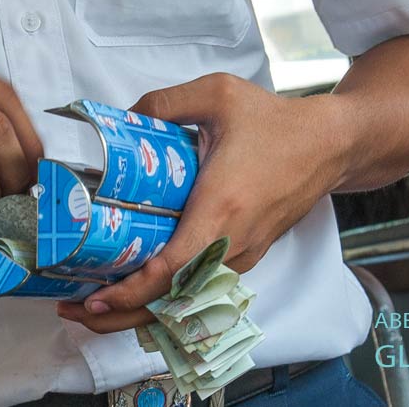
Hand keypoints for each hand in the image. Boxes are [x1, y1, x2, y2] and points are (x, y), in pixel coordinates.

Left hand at [57, 73, 349, 332]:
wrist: (331, 144)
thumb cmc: (275, 121)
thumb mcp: (216, 94)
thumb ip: (163, 102)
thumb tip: (120, 116)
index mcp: (220, 208)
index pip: (171, 268)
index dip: (130, 291)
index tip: (94, 298)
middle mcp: (233, 242)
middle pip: (174, 301)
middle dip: (122, 316)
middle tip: (77, 311)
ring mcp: (244, 254)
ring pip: (187, 300)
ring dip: (141, 310)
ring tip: (95, 307)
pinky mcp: (248, 254)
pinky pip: (202, 287)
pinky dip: (167, 298)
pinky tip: (135, 292)